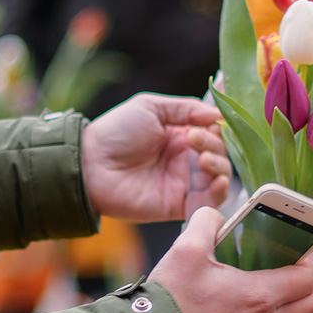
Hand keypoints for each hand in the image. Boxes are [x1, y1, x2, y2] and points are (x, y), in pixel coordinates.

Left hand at [81, 94, 232, 221]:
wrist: (91, 164)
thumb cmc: (116, 132)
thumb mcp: (150, 107)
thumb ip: (186, 108)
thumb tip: (218, 115)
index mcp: (179, 136)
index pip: (213, 133)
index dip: (215, 129)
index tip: (205, 124)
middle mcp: (184, 160)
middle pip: (220, 154)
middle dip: (214, 145)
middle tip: (192, 141)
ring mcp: (183, 183)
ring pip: (220, 177)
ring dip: (220, 166)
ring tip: (203, 160)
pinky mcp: (179, 205)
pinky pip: (209, 202)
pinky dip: (220, 193)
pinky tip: (217, 181)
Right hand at [149, 207, 312, 312]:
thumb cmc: (170, 301)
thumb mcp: (186, 248)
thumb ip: (207, 221)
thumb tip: (215, 214)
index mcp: (259, 296)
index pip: (309, 281)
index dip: (312, 262)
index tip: (304, 251)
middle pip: (311, 305)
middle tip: (301, 267)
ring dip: (280, 299)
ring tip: (255, 280)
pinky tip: (230, 303)